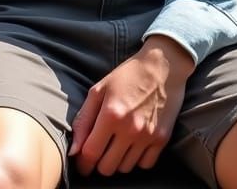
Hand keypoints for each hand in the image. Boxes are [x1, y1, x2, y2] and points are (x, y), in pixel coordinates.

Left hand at [69, 35, 193, 176]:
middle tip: (98, 151)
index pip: (91, 152)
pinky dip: (136, 160)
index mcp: (111, 114)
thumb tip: (74, 151)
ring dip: (117, 161)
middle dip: (98, 163)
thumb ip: (83, 120)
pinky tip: (132, 145)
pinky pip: (145, 165)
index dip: (82, 163)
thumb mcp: (99, 90)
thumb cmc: (126, 76)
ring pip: (125, 169)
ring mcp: (148, 136)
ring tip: (115, 145)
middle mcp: (130, 128)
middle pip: (107, 167)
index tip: (81, 163)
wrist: (161, 68)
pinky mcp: (162, 139)